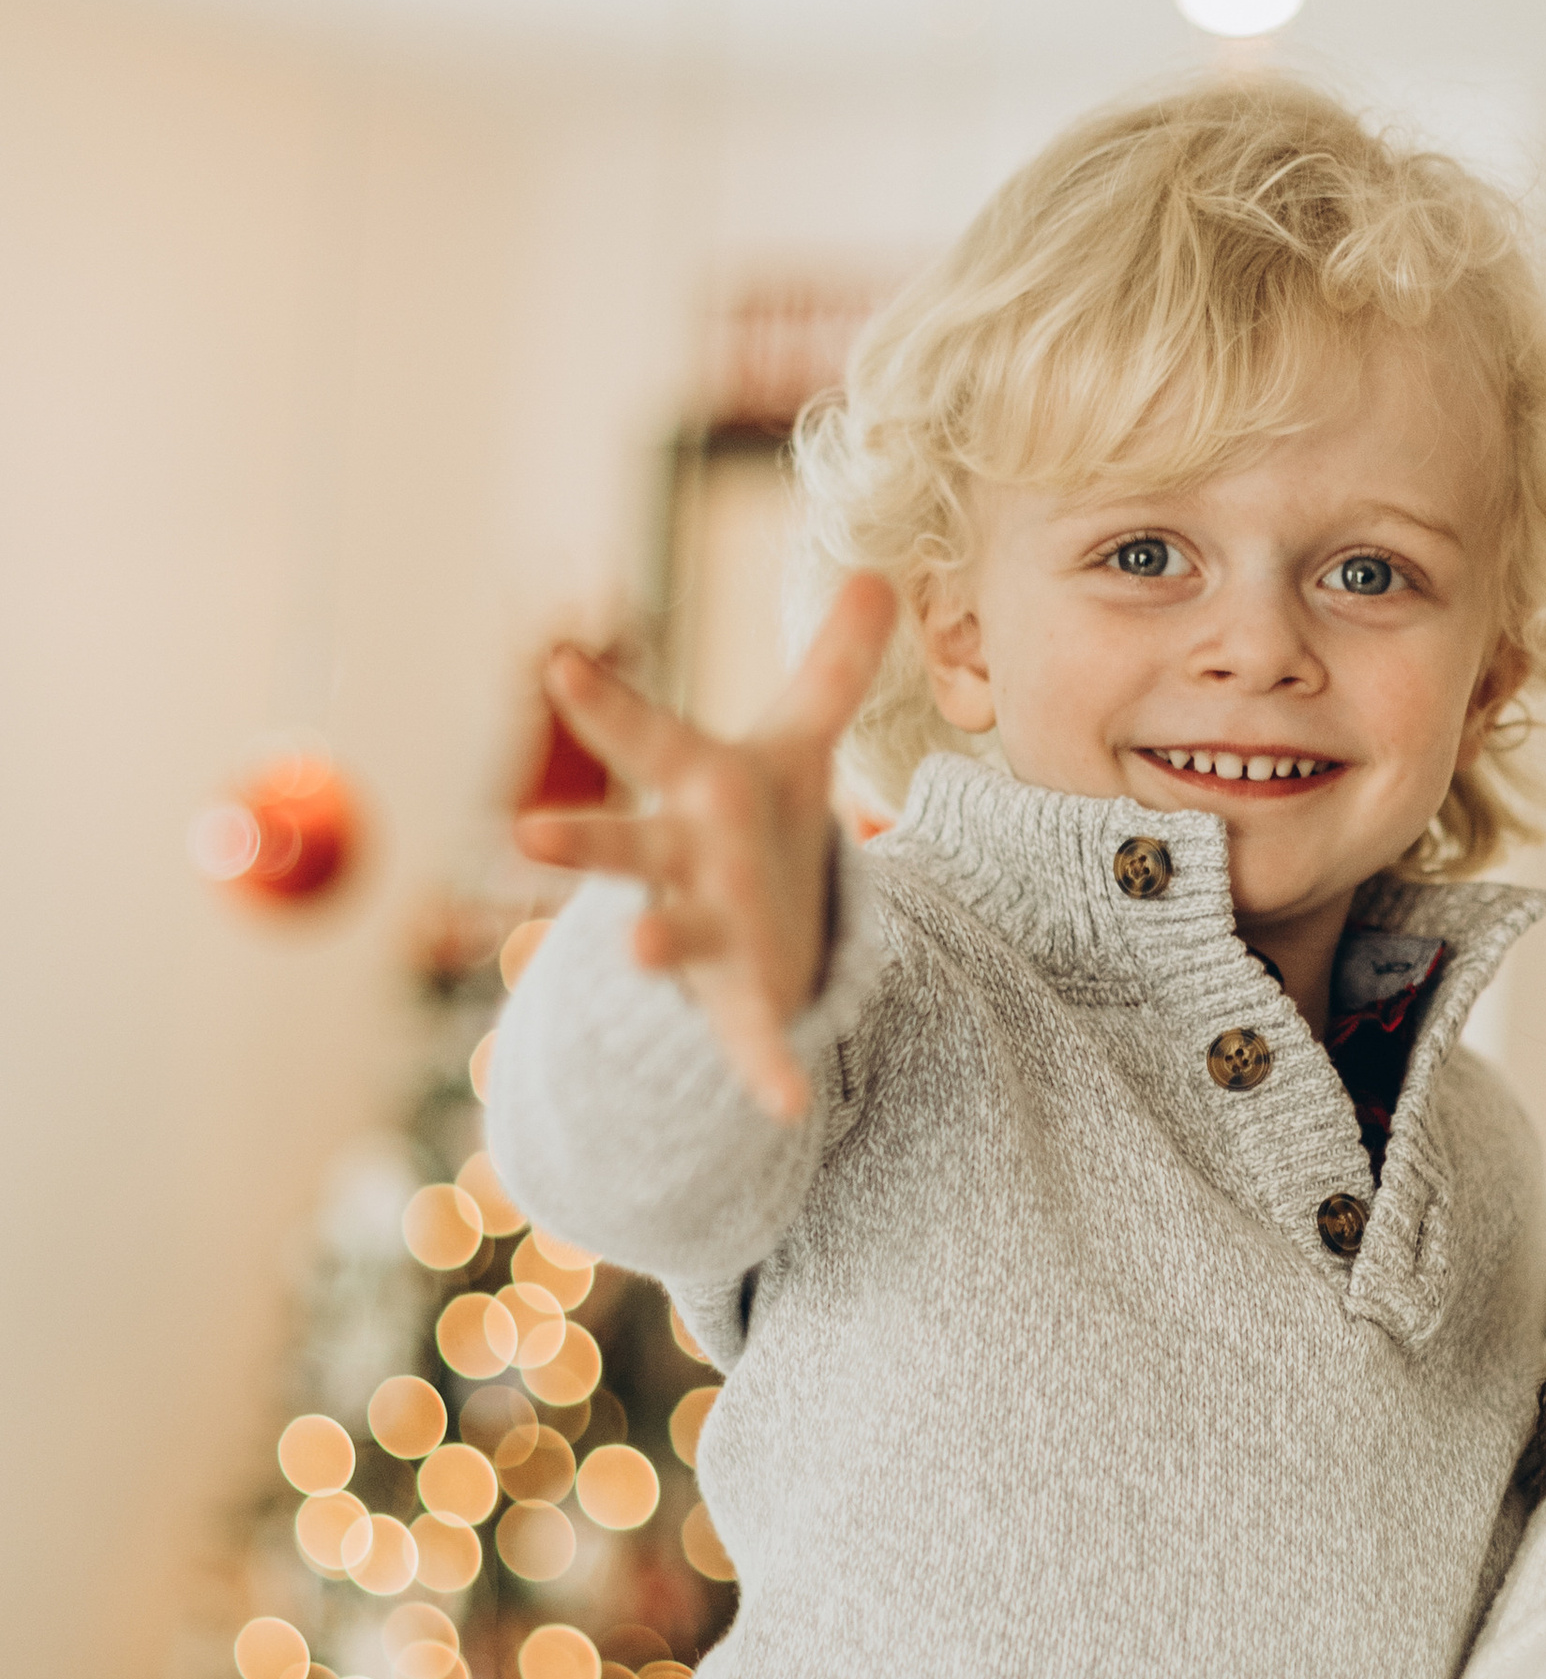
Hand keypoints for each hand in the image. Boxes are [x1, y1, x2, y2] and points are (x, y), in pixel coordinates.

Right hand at [515, 572, 898, 1126]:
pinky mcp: (739, 1003)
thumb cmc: (760, 825)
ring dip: (650, 946)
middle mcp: (680, 862)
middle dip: (582, 840)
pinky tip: (787, 1106)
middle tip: (528, 831)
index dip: (603, 701)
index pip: (643, 735)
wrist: (756, 932)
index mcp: (695, 790)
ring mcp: (700, 935)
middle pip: (625, 847)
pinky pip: (748, 1041)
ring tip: (629, 955)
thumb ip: (836, 665)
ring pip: (666, 939)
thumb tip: (883, 572)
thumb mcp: (802, 741)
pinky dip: (764, 1072)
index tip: (561, 660)